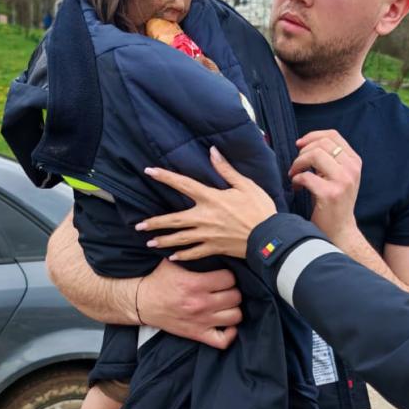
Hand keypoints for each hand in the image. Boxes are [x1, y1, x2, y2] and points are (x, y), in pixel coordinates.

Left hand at [135, 146, 276, 260]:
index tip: (149, 171)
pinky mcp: (214, 248)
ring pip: (180, 239)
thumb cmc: (259, 209)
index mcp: (211, 198)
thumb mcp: (245, 185)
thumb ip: (226, 169)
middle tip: (139, 225)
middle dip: (155, 222)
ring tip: (149, 242)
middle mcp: (204, 217)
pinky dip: (182, 256)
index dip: (165, 176)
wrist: (269, 237)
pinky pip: (194, 253)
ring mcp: (207, 235)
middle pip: (174, 220)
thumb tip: (213, 151)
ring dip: (163, 240)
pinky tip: (172, 257)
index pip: (183, 184)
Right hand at [136, 252, 241, 349]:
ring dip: (233, 309)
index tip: (222, 276)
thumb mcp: (173, 262)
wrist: (142, 303)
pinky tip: (226, 324)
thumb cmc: (158, 281)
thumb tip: (208, 245)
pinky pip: (223, 340)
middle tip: (224, 289)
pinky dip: (230, 333)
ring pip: (235, 316)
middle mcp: (200, 303)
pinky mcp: (197, 334)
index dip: (228, 275)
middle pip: (235, 296)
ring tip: (226, 304)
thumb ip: (191, 254)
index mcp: (194, 284)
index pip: (229, 278)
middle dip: (232, 290)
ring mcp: (200, 321)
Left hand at [289, 130, 361, 247]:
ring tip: (294, 174)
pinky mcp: (330, 194)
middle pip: (322, 144)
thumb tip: (305, 142)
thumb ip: (330, 158)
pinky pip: (306, 176)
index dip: (313, 136)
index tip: (299, 144)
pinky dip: (296, 179)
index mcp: (354, 162)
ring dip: (298, 163)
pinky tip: (296, 187)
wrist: (340, 230)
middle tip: (296, 165)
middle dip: (303, 151)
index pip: (333, 135)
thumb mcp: (339, 175)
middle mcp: (352, 169)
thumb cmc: (334, 202)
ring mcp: (342, 181)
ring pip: (314, 155)